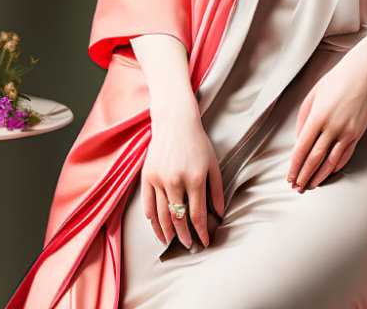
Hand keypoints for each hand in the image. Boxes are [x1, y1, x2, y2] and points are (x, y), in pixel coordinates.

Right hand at [141, 109, 224, 248]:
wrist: (175, 122)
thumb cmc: (197, 142)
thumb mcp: (212, 164)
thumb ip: (216, 190)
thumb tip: (220, 213)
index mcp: (194, 178)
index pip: (197, 214)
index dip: (201, 231)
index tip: (204, 241)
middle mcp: (174, 181)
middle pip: (178, 218)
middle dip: (184, 236)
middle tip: (188, 244)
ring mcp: (158, 179)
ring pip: (161, 215)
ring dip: (166, 232)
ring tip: (171, 241)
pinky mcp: (146, 176)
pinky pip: (147, 204)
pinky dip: (151, 219)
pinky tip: (157, 227)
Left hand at [287, 48, 366, 192]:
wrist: (365, 73)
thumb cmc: (337, 80)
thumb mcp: (313, 95)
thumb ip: (304, 118)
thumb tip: (300, 138)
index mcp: (318, 117)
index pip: (302, 149)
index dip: (295, 166)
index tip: (290, 176)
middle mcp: (333, 127)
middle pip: (315, 159)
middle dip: (304, 176)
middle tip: (298, 188)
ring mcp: (348, 132)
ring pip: (331, 162)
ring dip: (320, 176)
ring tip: (311, 186)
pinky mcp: (358, 133)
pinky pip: (345, 155)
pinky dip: (336, 167)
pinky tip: (329, 173)